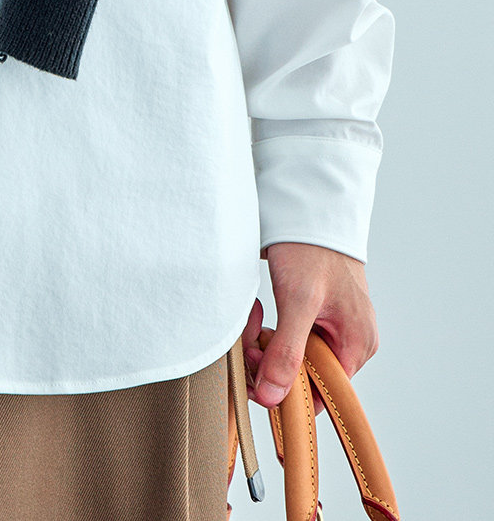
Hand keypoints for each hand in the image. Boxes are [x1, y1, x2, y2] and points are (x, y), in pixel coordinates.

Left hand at [242, 241, 377, 416]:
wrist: (308, 207)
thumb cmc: (312, 248)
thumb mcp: (297, 300)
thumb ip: (287, 352)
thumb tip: (272, 398)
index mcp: (357, 345)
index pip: (321, 395)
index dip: (285, 392)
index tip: (255, 376)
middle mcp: (351, 341)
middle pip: (305, 376)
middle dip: (270, 361)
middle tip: (247, 339)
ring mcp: (335, 328)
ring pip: (293, 356)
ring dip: (265, 343)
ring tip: (254, 316)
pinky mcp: (317, 315)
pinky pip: (291, 337)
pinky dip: (270, 329)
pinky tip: (259, 311)